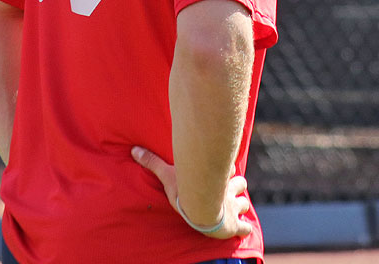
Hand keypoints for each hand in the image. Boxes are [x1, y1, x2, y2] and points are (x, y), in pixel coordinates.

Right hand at [131, 146, 252, 239]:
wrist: (200, 211)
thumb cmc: (186, 191)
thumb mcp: (168, 175)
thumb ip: (153, 163)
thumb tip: (134, 149)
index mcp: (218, 177)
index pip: (228, 168)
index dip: (225, 171)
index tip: (221, 170)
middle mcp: (229, 190)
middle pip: (240, 183)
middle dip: (235, 186)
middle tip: (227, 189)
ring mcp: (234, 208)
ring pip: (244, 202)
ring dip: (240, 204)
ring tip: (234, 207)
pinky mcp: (236, 226)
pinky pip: (245, 227)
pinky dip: (243, 228)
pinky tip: (242, 229)